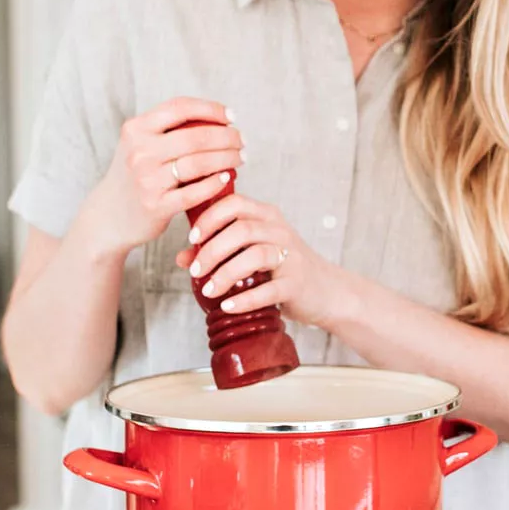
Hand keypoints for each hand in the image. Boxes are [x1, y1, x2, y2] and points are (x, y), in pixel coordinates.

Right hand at [76, 96, 242, 260]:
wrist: (109, 215)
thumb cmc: (134, 175)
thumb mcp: (138, 144)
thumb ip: (166, 129)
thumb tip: (216, 118)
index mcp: (136, 129)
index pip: (180, 108)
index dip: (210, 109)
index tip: (231, 116)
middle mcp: (139, 152)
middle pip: (195, 136)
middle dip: (226, 137)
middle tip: (242, 140)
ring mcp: (147, 180)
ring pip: (199, 163)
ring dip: (227, 158)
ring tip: (240, 158)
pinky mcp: (156, 206)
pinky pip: (195, 192)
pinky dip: (215, 183)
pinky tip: (226, 177)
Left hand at [176, 191, 353, 327]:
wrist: (326, 291)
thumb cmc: (283, 268)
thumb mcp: (252, 253)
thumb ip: (220, 251)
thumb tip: (182, 258)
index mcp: (267, 217)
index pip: (234, 203)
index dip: (210, 218)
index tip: (193, 238)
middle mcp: (280, 231)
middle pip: (241, 230)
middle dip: (212, 250)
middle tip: (195, 271)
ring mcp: (291, 257)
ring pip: (255, 256)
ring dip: (225, 274)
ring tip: (208, 291)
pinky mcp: (296, 283)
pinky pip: (269, 290)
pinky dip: (244, 299)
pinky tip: (228, 306)